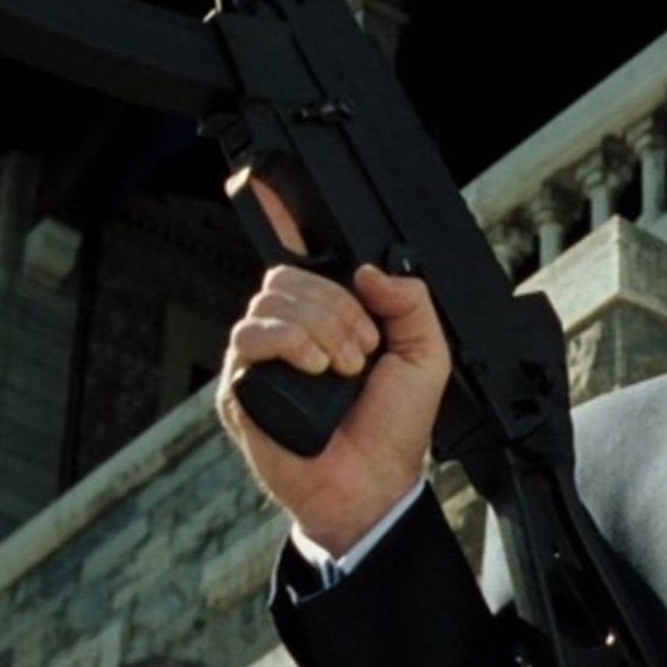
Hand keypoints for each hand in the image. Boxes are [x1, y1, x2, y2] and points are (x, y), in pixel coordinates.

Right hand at [215, 182, 451, 553]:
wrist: (372, 486)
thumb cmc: (392, 428)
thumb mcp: (425, 356)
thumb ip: (411, 303)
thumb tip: (369, 269)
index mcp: (330, 318)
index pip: (303, 258)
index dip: (283, 218)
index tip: (267, 181)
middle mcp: (291, 331)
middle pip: (293, 274)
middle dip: (339, 307)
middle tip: (363, 350)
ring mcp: (263, 357)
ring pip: (273, 298)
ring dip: (321, 326)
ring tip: (344, 368)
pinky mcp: (241, 385)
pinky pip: (250, 335)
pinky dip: (289, 342)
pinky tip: (316, 368)